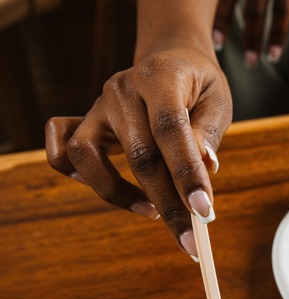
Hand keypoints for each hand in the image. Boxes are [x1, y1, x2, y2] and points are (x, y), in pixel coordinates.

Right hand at [45, 47, 231, 257]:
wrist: (171, 60)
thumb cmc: (198, 86)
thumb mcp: (216, 101)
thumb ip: (207, 133)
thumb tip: (205, 167)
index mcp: (160, 76)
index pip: (170, 129)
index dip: (186, 173)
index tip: (205, 211)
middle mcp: (121, 89)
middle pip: (138, 154)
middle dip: (167, 203)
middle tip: (190, 238)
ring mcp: (97, 106)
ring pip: (86, 157)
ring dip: (119, 194)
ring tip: (153, 212)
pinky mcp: (84, 123)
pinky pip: (61, 153)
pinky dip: (77, 176)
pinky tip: (113, 191)